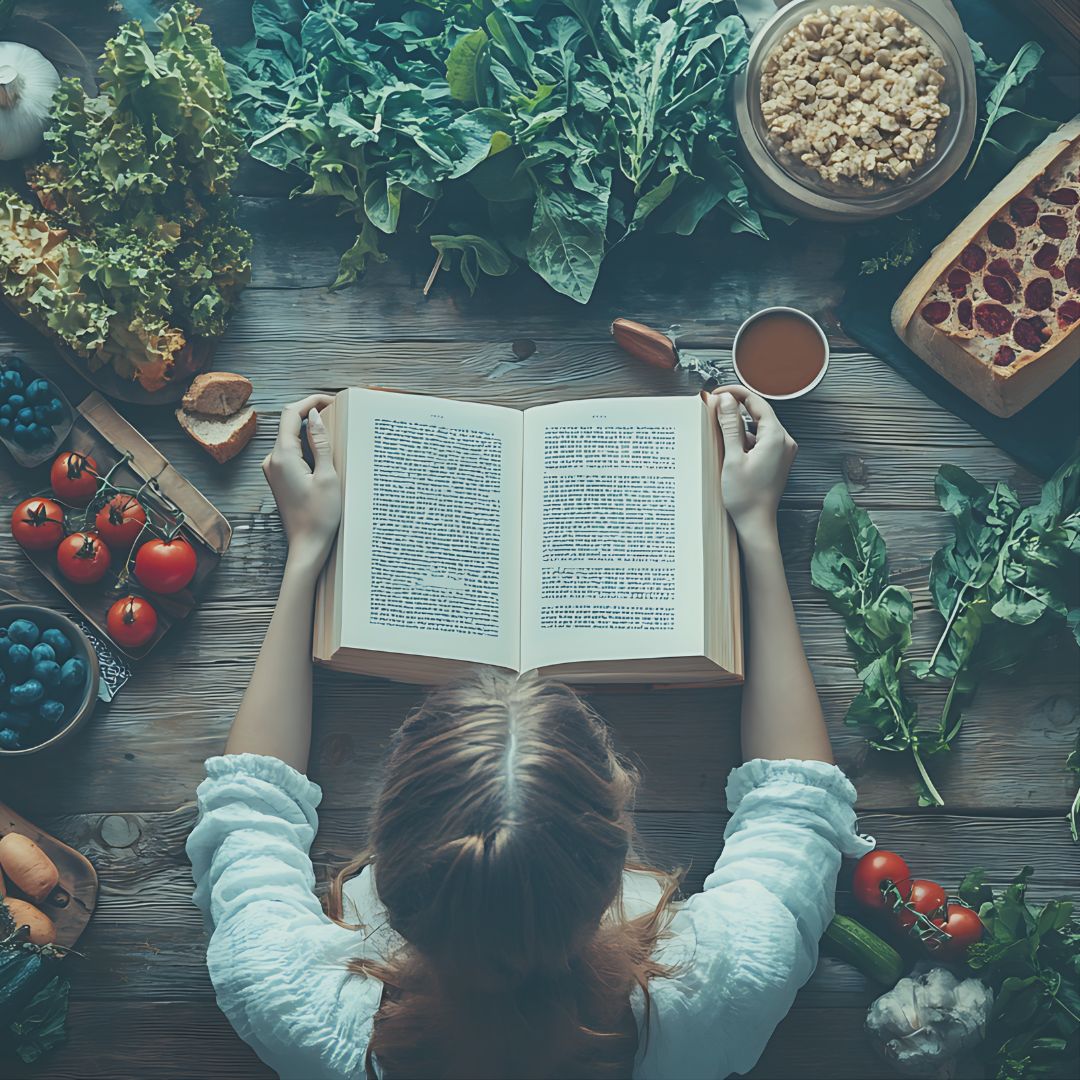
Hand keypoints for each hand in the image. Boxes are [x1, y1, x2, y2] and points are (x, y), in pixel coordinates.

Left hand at [262, 395, 340, 574]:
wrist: (307, 546)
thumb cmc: (320, 516)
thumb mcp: (328, 476)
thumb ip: (321, 443)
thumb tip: (316, 416)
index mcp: (283, 456)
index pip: (291, 413)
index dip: (311, 401)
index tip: (331, 400)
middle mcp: (272, 460)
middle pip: (289, 424)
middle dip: (312, 414)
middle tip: (338, 414)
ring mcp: (273, 470)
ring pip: (291, 438)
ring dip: (310, 431)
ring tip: (335, 434)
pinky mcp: (278, 478)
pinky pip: (291, 453)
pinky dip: (306, 447)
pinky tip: (325, 454)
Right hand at [709, 385, 796, 538]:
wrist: (756, 523)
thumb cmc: (745, 496)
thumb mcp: (732, 457)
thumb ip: (730, 425)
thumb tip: (725, 399)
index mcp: (776, 437)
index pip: (756, 402)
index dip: (736, 393)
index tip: (718, 393)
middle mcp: (784, 441)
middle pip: (759, 412)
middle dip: (736, 408)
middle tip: (714, 408)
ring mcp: (782, 451)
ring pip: (759, 426)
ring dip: (739, 424)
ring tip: (718, 429)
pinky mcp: (777, 460)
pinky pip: (761, 439)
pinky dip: (745, 438)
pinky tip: (730, 447)